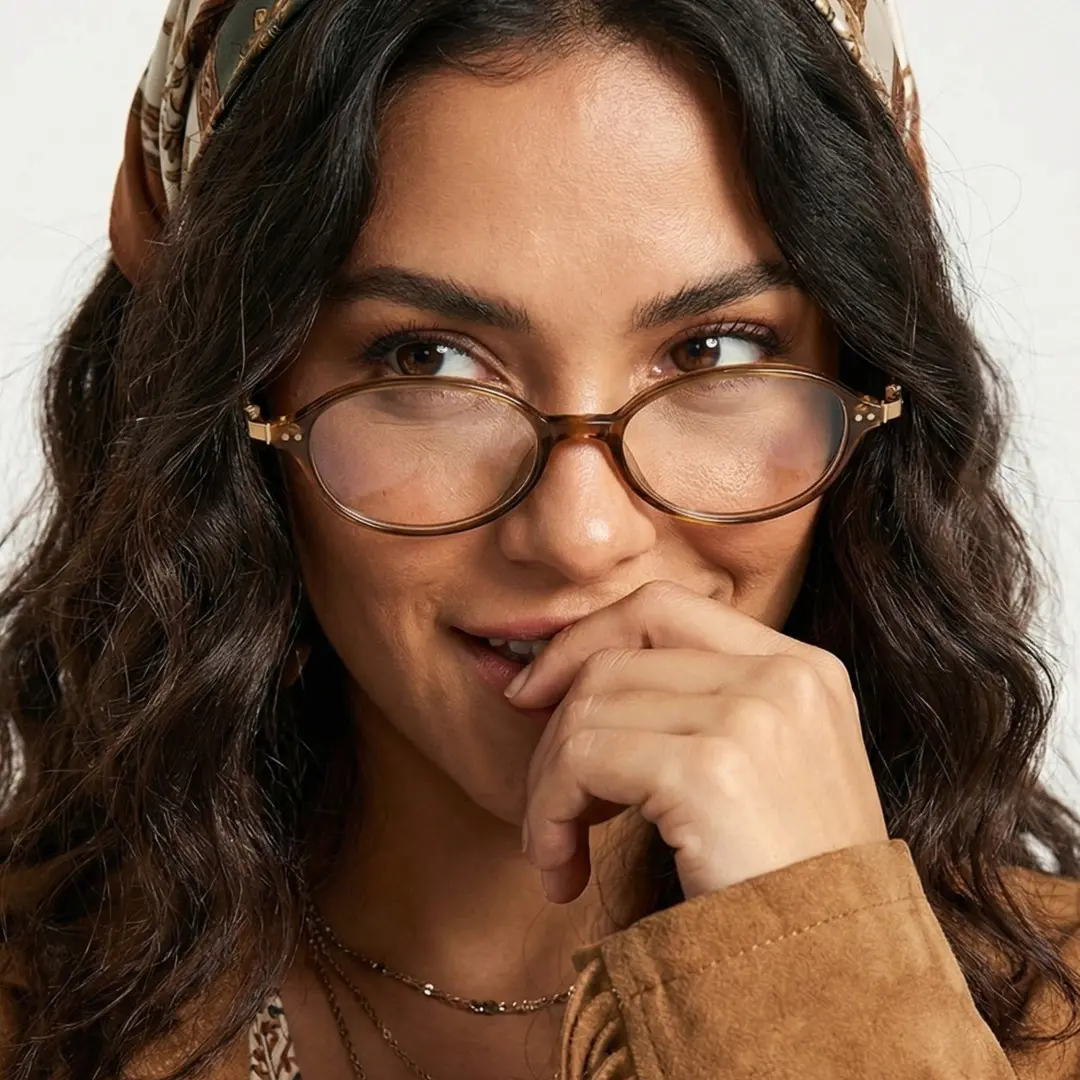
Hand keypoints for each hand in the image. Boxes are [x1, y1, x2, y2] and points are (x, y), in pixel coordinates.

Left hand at [510, 580, 888, 902]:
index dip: (585, 640)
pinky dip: (550, 814)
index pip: (662, 606)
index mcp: (801, 668)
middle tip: (551, 809)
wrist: (840, 981)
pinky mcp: (710, 770)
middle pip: (613, 658)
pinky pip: (582, 761)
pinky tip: (562, 872)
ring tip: (558, 852)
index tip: (536, 693)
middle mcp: (784, 677)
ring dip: (548, 788)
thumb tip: (573, 677)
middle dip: (555, 731)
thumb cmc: (787, 886)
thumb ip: (698, 707)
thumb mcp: (765, 770)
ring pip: (586, 710)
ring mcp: (752, 718)